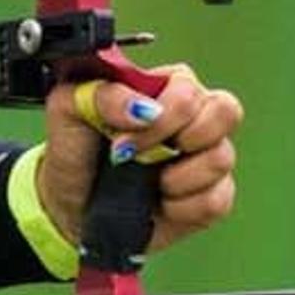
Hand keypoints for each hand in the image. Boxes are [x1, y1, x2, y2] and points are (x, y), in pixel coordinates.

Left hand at [36, 63, 242, 252]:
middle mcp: (194, 116)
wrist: (70, 203)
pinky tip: (161, 204)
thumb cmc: (73, 148)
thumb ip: (103, 94)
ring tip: (146, 182)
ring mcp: (207, 157)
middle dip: (180, 139)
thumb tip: (144, 109)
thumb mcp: (68, 108)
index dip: (163, 116)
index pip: (189, 88)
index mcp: (164, 86)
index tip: (123, 140)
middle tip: (140, 157)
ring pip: (222, 158)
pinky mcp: (212, 196)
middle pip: (226, 112)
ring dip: (176, 178)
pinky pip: (218, 200)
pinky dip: (183, 207)